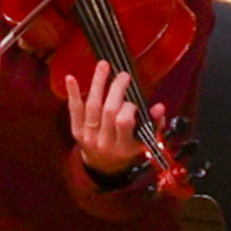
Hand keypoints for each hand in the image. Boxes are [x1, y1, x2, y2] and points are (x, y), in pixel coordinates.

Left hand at [60, 58, 144, 180]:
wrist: (104, 165)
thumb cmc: (129, 148)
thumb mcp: (145, 141)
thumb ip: (155, 124)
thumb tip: (159, 107)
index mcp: (123, 146)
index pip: (124, 121)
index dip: (129, 107)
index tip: (134, 102)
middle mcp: (104, 142)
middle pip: (108, 110)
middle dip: (116, 89)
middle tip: (124, 75)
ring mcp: (88, 137)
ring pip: (92, 106)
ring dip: (98, 83)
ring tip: (104, 65)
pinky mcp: (76, 132)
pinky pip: (74, 110)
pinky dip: (72, 93)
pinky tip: (70, 78)